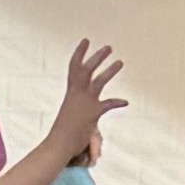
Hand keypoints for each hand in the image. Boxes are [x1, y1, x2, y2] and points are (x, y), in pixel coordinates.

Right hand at [48, 37, 128, 162]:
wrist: (59, 143)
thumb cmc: (62, 133)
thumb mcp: (71, 116)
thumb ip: (81, 112)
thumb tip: (89, 118)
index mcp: (71, 92)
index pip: (73, 67)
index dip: (80, 53)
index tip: (86, 41)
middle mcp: (78, 93)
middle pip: (87, 69)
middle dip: (97, 57)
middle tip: (109, 47)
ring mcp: (86, 102)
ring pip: (99, 81)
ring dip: (110, 71)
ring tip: (120, 62)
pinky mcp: (94, 112)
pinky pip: (108, 104)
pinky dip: (117, 102)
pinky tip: (126, 101)